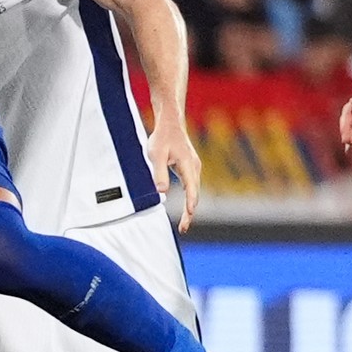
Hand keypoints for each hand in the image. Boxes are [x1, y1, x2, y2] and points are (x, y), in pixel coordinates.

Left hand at [146, 112, 201, 231]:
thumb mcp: (156, 154)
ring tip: (184, 224)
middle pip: (195, 193)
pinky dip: (190, 199)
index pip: (191, 187)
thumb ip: (158, 172)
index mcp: (188, 164)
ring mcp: (194, 168)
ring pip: (194, 191)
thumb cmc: (162, 137)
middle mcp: (195, 167)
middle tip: (183, 228)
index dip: (190, 202)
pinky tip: (186, 209)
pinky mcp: (191, 169)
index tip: (189, 215)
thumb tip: (161, 192)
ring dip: (190, 207)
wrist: (171, 123)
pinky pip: (192, 187)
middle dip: (190, 212)